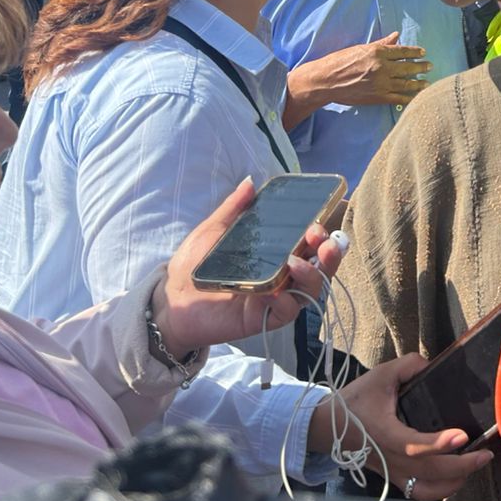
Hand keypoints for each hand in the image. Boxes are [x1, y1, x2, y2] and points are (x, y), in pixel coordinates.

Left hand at [150, 178, 343, 356]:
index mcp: (275, 254)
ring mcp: (275, 298)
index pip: (309, 244)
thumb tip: (250, 182)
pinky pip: (286, 312)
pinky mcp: (263, 318)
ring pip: (310, 291)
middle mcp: (281, 276)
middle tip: (321, 239)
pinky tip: (276, 291)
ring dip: (312, 275)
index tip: (318, 222)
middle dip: (328, 254)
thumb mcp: (213, 231)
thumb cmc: (193, 265)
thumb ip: (233, 209)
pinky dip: (286, 301)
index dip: (320, 234)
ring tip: (298, 263)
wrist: (171, 298)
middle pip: (319, 267)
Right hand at [291, 32, 429, 108]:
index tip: (423, 53)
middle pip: (408, 67)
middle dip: (421, 67)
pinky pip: (399, 98)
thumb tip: (396, 36)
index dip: (415, 52)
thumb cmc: (340, 61)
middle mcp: (382, 67)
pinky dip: (410, 98)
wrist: (326, 81)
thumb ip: (381, 44)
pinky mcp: (378, 98)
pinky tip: (417, 97)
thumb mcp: (361, 48)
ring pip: (406, 83)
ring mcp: (381, 84)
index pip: (402, 51)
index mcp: (377, 53)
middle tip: (430, 66)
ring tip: (427, 82)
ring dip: (419, 83)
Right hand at [308, 354, 494, 500]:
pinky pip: (420, 493)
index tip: (462, 435)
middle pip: (430, 472)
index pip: (416, 445)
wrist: (327, 427)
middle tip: (484, 454)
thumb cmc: (353, 402)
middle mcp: (391, 459)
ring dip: (454, 481)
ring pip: (428, 490)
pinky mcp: (394, 478)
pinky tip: (455, 479)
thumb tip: (431, 365)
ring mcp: (393, 472)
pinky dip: (440, 491)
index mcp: (387, 434)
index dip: (440, 443)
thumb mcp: (380, 375)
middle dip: (463, 466)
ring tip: (473, 466)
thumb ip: (409, 366)